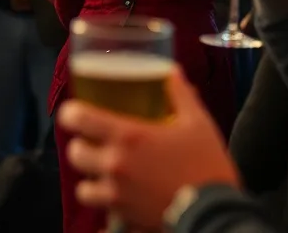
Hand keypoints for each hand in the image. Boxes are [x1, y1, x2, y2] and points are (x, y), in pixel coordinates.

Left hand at [58, 67, 238, 228]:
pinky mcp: (124, 216)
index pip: (78, 118)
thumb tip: (171, 71)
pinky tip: (117, 198)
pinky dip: (104, 204)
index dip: (70, 113)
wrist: (217, 212)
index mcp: (128, 136)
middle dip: (82, 147)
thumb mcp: (197, 122)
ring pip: (83, 187)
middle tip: (95, 143)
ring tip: (104, 174)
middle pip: (75, 153)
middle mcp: (114, 164)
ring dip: (90, 178)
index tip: (75, 112)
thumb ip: (180, 94)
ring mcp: (116, 194)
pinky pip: (101, 212)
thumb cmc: (207, 165)